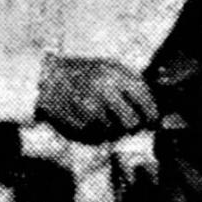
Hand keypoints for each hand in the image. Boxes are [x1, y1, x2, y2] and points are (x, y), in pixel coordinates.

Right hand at [35, 55, 158, 144]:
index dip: (151, 113)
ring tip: (101, 116)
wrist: (48, 77)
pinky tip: (87, 117)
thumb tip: (153, 107)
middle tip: (128, 124)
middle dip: (131, 126)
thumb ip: (131, 83)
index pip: (144, 99)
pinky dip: (95, 130)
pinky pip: (97, 134)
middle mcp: (106, 89)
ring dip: (111, 128)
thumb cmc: (82, 73)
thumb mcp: (108, 67)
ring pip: (114, 131)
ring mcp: (92, 107)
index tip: (151, 119)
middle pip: (132, 122)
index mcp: (116, 73)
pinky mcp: (79, 121)